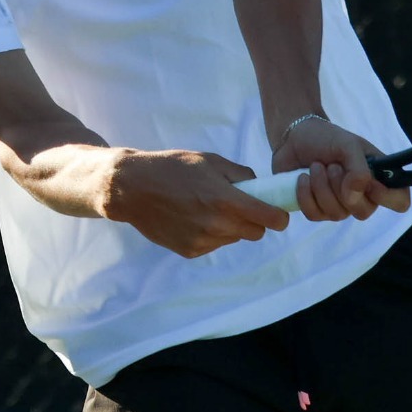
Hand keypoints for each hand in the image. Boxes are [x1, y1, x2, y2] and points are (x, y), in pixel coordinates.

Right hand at [101, 149, 291, 258]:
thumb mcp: (209, 160)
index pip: (270, 219)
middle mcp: (217, 225)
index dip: (279, 216)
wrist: (132, 189)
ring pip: (234, 238)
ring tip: (209, 208)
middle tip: (241, 206)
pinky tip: (194, 217)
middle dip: (255, 220)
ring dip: (232, 227)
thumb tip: (259, 186)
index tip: (278, 212)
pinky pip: (214, 244)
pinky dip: (213, 234)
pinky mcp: (190, 251)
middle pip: (256, 233)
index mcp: (225, 200)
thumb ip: (240, 174)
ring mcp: (203, 241)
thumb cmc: (172, 168)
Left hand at [272, 116, 411, 223]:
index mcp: (378, 177)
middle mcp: (363, 196)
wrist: (295, 138)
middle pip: (363, 211)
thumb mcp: (348, 145)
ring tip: (315, 166)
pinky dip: (305, 195)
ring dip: (321, 187)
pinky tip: (302, 178)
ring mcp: (340, 206)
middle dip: (341, 187)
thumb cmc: (327, 139)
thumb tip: (354, 196)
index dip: (388, 197)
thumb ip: (358, 169)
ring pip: (336, 214)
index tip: (369, 183)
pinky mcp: (317, 210)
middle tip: (332, 165)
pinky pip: (315, 215)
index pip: (400, 200)